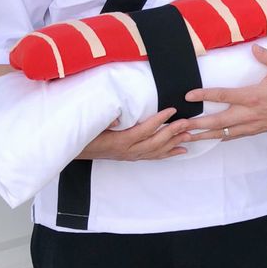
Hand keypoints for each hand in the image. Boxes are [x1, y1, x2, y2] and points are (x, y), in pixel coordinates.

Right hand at [77, 108, 194, 160]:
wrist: (78, 150)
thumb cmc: (86, 136)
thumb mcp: (92, 126)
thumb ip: (106, 120)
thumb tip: (118, 116)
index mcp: (120, 141)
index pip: (144, 130)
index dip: (159, 120)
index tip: (171, 110)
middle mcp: (128, 151)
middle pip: (155, 142)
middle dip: (172, 132)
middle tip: (186, 122)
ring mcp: (132, 155)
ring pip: (157, 150)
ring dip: (174, 143)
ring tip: (188, 135)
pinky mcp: (132, 157)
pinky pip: (154, 156)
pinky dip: (169, 153)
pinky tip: (181, 150)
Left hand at [183, 44, 266, 141]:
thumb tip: (255, 48)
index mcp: (253, 96)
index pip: (224, 96)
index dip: (205, 95)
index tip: (189, 95)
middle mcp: (249, 113)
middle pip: (218, 121)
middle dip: (198, 124)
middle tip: (180, 126)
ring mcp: (251, 124)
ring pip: (224, 133)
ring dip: (205, 135)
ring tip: (187, 138)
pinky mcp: (255, 130)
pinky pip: (234, 136)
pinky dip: (220, 138)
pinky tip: (209, 139)